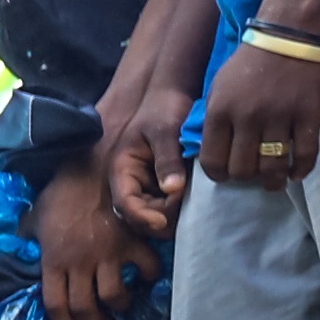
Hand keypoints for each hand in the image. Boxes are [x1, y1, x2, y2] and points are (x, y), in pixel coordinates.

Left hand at [31, 154, 158, 319]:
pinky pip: (146, 267)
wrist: (89, 166)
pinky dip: (149, 275)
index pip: (56, 306)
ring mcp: (107, 253)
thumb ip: (29, 237)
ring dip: (120, 306)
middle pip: (85, 308)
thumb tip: (19, 249)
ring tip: (122, 306)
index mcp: (53, 261)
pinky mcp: (131, 241)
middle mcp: (79, 263)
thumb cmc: (60, 192)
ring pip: (115, 296)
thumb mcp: (35, 216)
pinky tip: (146, 276)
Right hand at [110, 87, 193, 238]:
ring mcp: (147, 186)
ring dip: (174, 213)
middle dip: (162, 216)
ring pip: (156, 213)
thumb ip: (168, 160)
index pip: (124, 203)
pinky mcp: (163, 186)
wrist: (173, 96)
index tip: (163, 222)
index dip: (141, 217)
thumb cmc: (164, 108)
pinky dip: (182, 206)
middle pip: (140, 215)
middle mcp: (131, 183)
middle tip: (189, 206)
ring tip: (195, 199)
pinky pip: (170, 205)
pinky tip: (198, 196)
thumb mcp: (165, 131)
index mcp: (122, 170)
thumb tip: (174, 189)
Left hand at [196, 38, 319, 189]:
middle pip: (243, 169)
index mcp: (220, 112)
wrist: (290, 35)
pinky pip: (306, 153)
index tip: (226, 176)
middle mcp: (247, 118)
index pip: (213, 160)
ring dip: (274, 180)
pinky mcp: (309, 114)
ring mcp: (280, 117)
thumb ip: (215, 121)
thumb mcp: (219, 89)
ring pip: (273, 166)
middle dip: (246, 178)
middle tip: (253, 176)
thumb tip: (214, 154)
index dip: (219, 175)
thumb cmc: (250, 62)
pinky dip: (301, 169)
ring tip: (275, 181)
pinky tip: (297, 173)